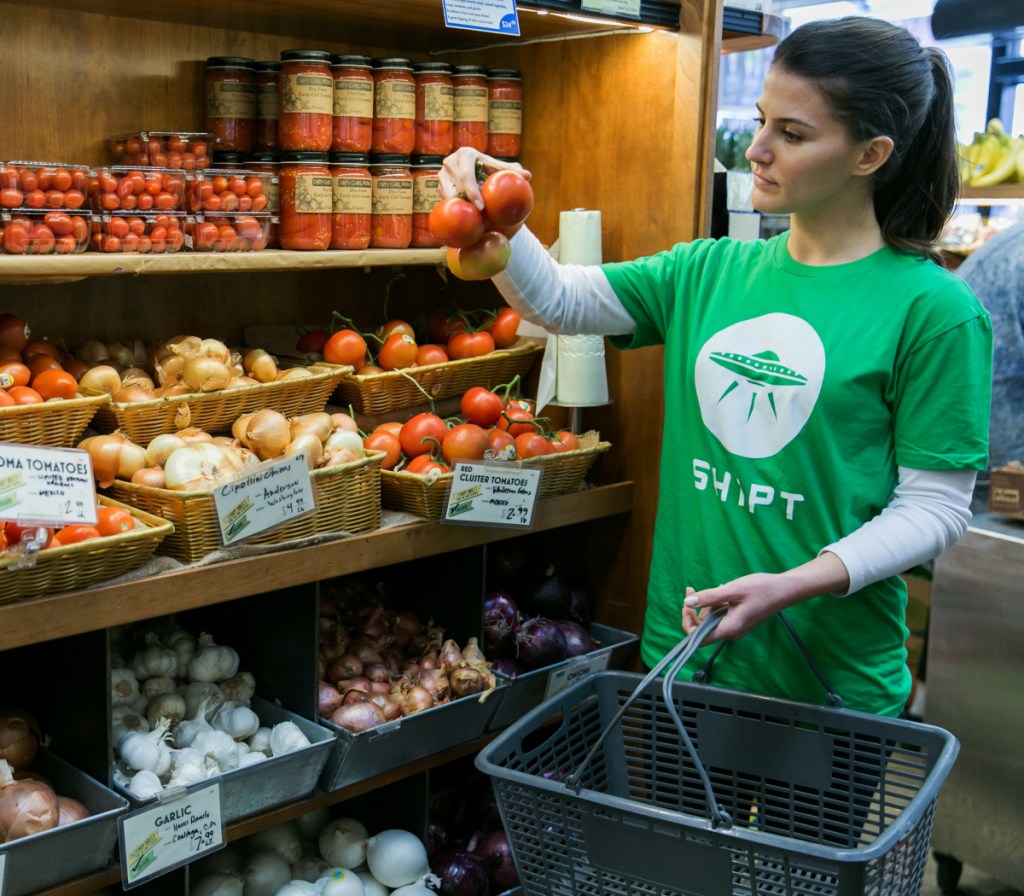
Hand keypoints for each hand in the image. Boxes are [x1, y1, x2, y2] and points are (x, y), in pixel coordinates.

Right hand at [438, 148, 530, 209]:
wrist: (480, 177)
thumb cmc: (493, 172)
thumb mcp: (503, 171)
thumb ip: (514, 172)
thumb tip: (527, 176)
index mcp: (466, 154)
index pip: (466, 175)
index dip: (473, 192)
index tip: (482, 207)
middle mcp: (450, 162)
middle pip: (456, 186)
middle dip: (467, 202)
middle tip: (480, 217)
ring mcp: (442, 174)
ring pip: (448, 195)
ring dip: (460, 206)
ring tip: (474, 217)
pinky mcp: (440, 186)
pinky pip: (446, 200)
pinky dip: (456, 208)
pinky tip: (466, 217)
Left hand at [681, 573, 798, 642]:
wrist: (785, 590)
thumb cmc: (761, 589)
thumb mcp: (732, 590)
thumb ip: (709, 597)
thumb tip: (687, 603)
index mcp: (728, 628)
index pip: (697, 638)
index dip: (687, 623)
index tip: (686, 605)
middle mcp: (731, 632)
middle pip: (703, 627)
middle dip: (695, 608)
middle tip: (692, 589)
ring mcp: (735, 627)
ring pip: (711, 620)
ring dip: (706, 604)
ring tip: (716, 587)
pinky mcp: (739, 621)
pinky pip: (721, 615)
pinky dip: (717, 604)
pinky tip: (723, 590)